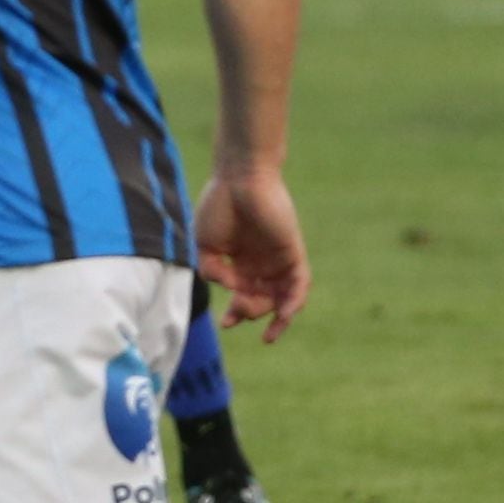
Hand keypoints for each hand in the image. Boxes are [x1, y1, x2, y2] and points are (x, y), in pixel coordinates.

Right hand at [195, 168, 308, 341]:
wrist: (238, 178)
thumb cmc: (218, 205)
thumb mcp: (205, 244)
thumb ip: (212, 270)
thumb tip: (229, 289)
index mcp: (241, 262)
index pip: (243, 295)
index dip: (235, 313)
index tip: (224, 324)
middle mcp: (262, 264)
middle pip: (262, 301)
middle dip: (249, 311)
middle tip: (236, 310)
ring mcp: (278, 260)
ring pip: (283, 298)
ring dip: (272, 315)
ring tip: (253, 315)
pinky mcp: (294, 253)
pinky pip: (299, 285)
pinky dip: (294, 302)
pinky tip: (284, 314)